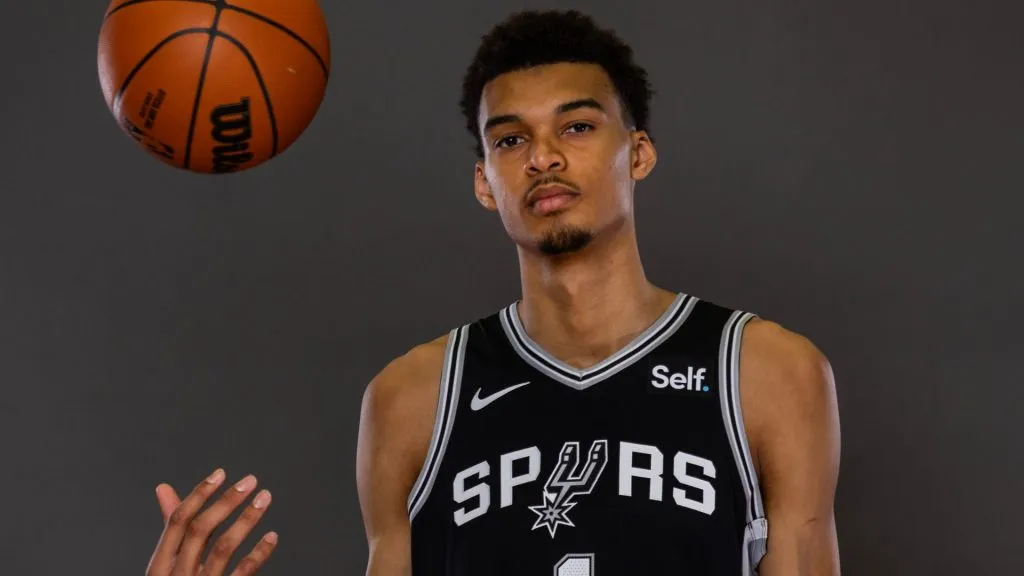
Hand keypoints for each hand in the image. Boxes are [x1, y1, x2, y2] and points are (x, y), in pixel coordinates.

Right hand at [146, 468, 277, 575]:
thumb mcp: (167, 563)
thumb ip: (172, 528)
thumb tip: (163, 488)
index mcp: (160, 564)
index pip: (178, 521)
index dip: (199, 494)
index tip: (222, 473)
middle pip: (200, 530)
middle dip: (226, 502)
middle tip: (251, 481)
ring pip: (223, 548)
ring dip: (247, 519)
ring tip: (265, 499)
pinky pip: (243, 573)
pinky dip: (259, 553)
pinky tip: (272, 536)